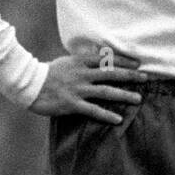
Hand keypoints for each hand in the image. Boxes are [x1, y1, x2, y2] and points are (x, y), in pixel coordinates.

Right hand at [29, 47, 143, 122]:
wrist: (29, 84)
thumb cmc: (49, 73)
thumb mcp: (67, 61)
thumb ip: (84, 60)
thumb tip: (99, 56)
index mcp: (81, 61)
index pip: (107, 59)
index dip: (124, 60)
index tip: (138, 63)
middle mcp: (82, 73)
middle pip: (111, 73)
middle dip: (130, 75)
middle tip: (146, 78)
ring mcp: (78, 89)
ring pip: (106, 91)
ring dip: (124, 94)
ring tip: (138, 98)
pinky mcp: (72, 103)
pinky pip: (93, 110)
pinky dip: (106, 114)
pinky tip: (118, 118)